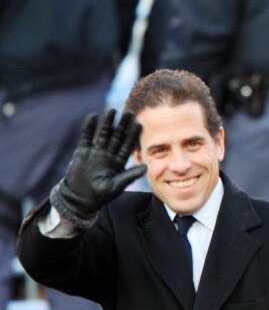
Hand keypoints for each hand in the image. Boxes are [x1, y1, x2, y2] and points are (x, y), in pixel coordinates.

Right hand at [50, 109, 146, 227]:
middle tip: (129, 112)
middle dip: (122, 125)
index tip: (139, 124)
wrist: (80, 198)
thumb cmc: (101, 195)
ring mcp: (96, 152)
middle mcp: (109, 154)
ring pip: (103, 134)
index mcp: (119, 162)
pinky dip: (89, 127)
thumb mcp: (116, 185)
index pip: (128, 145)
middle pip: (117, 136)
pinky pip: (86, 137)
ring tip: (112, 110)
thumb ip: (130, 175)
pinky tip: (93, 117)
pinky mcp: (83, 152)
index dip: (133, 135)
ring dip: (107, 123)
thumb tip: (146, 168)